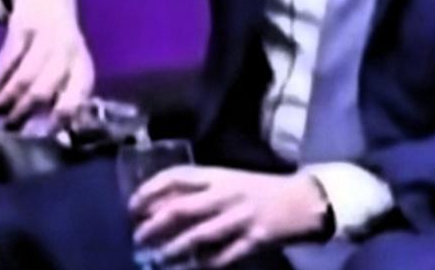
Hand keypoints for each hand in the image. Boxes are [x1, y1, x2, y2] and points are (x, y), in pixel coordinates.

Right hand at [0, 0, 94, 125]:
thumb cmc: (59, 43)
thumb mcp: (70, 64)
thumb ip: (67, 95)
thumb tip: (65, 132)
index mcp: (82, 65)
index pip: (80, 93)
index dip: (66, 113)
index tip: (47, 132)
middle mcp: (68, 51)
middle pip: (47, 89)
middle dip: (26, 112)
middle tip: (10, 127)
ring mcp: (46, 38)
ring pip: (25, 76)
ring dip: (7, 98)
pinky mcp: (24, 28)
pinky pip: (8, 59)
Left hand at [130, 166, 329, 267]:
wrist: (300, 201)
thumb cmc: (257, 189)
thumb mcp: (227, 181)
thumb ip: (200, 190)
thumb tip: (161, 205)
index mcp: (218, 174)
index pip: (178, 176)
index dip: (152, 189)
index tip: (133, 205)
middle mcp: (226, 193)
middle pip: (182, 207)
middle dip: (155, 224)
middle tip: (138, 236)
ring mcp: (240, 217)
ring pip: (198, 236)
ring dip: (173, 249)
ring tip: (156, 257)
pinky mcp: (253, 240)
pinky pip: (223, 257)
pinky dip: (204, 265)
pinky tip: (191, 269)